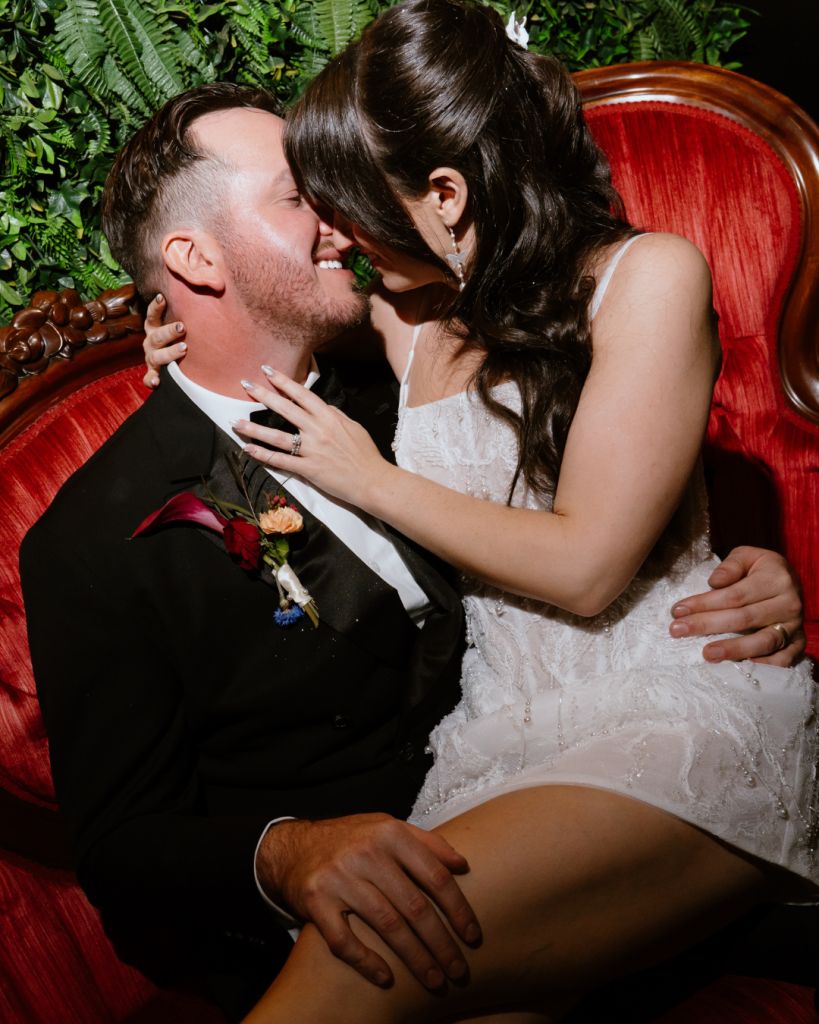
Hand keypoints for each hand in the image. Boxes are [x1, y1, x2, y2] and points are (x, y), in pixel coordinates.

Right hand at [141, 294, 186, 387]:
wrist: (171, 363)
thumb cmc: (179, 339)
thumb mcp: (180, 326)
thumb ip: (188, 313)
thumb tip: (213, 288)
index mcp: (154, 328)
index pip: (152, 315)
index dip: (156, 307)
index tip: (163, 298)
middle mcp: (151, 342)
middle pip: (157, 335)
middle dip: (169, 330)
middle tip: (183, 327)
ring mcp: (151, 358)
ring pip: (156, 356)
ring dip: (169, 352)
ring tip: (183, 348)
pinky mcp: (153, 373)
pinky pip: (148, 377)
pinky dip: (150, 379)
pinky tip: (156, 381)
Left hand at [237, 368, 389, 507]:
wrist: (373, 480)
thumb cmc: (366, 454)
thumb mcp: (353, 427)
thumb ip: (334, 415)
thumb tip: (320, 407)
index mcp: (329, 417)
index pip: (302, 394)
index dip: (284, 381)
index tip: (268, 371)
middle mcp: (318, 431)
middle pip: (285, 409)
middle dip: (263, 395)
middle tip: (245, 384)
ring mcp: (311, 450)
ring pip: (277, 436)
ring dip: (254, 429)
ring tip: (235, 422)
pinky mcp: (308, 469)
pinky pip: (281, 461)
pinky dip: (263, 455)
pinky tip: (248, 449)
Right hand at [256, 815, 479, 988]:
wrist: (293, 846)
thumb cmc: (350, 839)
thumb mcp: (387, 827)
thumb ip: (426, 843)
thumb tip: (462, 865)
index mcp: (389, 833)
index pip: (434, 876)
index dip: (458, 909)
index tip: (472, 935)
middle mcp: (365, 853)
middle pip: (415, 906)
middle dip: (441, 943)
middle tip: (458, 969)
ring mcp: (339, 877)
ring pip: (387, 926)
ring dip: (415, 958)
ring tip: (434, 980)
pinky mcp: (315, 901)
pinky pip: (345, 941)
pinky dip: (366, 963)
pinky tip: (386, 978)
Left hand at [669, 546, 804, 665]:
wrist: (788, 580)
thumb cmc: (760, 568)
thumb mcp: (747, 555)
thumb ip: (730, 566)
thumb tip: (714, 582)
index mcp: (776, 579)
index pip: (734, 595)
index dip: (704, 604)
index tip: (678, 610)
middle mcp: (789, 603)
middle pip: (744, 618)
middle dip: (707, 625)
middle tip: (678, 631)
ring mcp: (794, 626)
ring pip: (763, 641)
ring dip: (733, 650)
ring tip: (707, 654)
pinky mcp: (798, 643)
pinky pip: (785, 659)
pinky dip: (766, 665)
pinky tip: (742, 666)